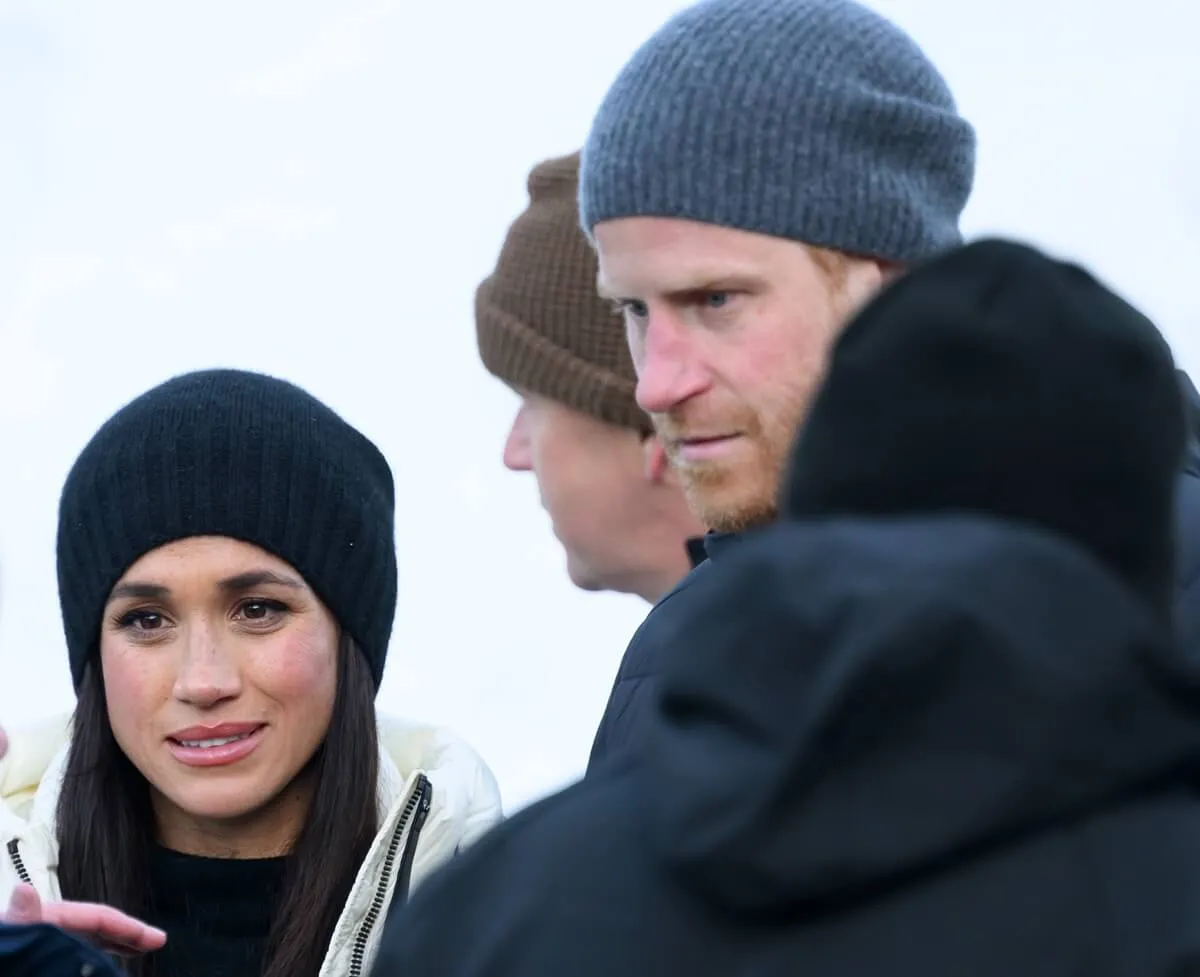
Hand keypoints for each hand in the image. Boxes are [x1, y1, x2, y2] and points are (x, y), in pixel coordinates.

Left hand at [3, 883, 165, 955]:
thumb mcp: (4, 943)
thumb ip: (19, 924)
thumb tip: (25, 892)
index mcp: (36, 922)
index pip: (91, 916)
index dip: (127, 926)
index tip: (156, 938)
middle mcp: (36, 934)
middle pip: (88, 927)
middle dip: (122, 935)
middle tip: (153, 944)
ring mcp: (32, 951)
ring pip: (77, 945)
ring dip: (106, 950)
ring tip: (131, 956)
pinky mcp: (30, 962)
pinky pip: (64, 960)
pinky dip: (85, 963)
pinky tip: (95, 970)